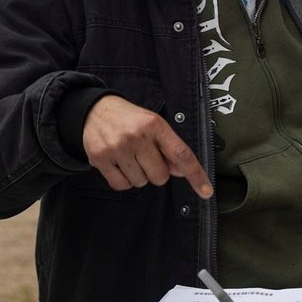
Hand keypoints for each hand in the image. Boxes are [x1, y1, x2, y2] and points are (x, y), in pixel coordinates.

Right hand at [80, 95, 211, 197]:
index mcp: (155, 125)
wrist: (94, 110)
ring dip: (138, 175)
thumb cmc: (129, 120)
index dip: (196, 175)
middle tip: (144, 156)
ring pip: (141, 183)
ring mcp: (118, 148)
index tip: (207, 192)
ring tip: (128, 156)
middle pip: (160, 177)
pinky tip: (118, 164)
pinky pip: (121, 185)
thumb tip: (181, 171)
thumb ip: (168, 147)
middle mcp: (137, 136)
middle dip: (155, 171)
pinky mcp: (100, 158)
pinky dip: (123, 180)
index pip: (181, 154)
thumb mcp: (152, 125)